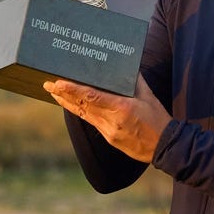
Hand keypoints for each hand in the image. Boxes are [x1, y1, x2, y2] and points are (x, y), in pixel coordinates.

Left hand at [44, 74, 169, 163]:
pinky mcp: (109, 138)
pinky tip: (74, 106)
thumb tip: (125, 66)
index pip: (91, 97)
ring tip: (55, 94)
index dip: (72, 90)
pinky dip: (81, 112)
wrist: (165, 147)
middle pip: (81, 106)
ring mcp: (109, 132)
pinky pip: (91, 122)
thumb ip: (135, 81)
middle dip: (63, 95)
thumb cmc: (159, 119)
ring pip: (83, 115)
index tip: (58, 83)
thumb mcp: (149, 96)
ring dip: (68, 104)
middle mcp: (111, 121)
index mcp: (122, 108)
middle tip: (47, 84)